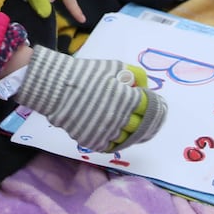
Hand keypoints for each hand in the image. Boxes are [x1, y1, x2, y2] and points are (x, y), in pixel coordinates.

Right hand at [13, 46, 166, 150]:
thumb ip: (135, 76)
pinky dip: (118, 141)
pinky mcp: (93, 141)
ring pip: (130, 139)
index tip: (158, 103)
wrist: (55, 87)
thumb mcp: (114, 67)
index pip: (153, 108)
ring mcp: (106, 132)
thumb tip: (145, 88)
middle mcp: (120, 118)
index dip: (158, 106)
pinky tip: (120, 134)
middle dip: (152, 121)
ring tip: (137, 126)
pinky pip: (112, 146)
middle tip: (152, 117)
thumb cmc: (85, 74)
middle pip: (145, 127)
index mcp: (127, 99)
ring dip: (136, 132)